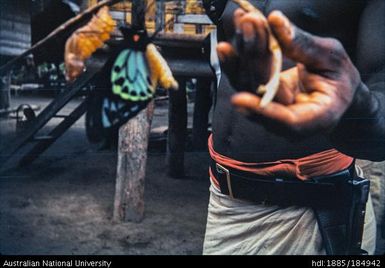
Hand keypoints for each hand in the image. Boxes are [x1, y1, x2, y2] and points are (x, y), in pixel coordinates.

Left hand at [218, 9, 361, 135]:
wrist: (334, 89)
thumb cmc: (339, 76)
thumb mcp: (331, 57)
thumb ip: (303, 45)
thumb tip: (275, 20)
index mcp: (316, 119)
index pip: (287, 120)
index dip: (263, 110)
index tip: (239, 99)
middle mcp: (287, 121)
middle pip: (261, 94)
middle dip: (253, 56)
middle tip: (249, 25)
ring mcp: (270, 110)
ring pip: (247, 85)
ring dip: (242, 51)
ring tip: (241, 23)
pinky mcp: (258, 96)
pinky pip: (243, 78)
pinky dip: (238, 55)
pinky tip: (234, 34)